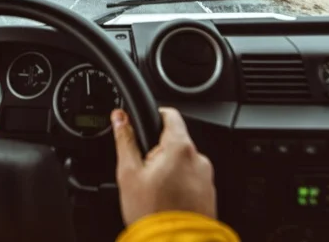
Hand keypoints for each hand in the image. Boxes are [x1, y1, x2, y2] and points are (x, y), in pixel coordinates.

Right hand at [111, 107, 215, 225]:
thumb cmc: (152, 213)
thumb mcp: (129, 173)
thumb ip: (125, 140)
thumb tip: (120, 117)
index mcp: (180, 147)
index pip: (170, 115)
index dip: (154, 117)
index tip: (144, 127)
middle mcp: (199, 159)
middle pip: (175, 142)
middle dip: (159, 153)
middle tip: (145, 174)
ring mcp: (206, 178)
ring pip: (183, 163)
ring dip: (170, 171)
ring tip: (156, 193)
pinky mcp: (209, 195)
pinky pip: (192, 181)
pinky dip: (180, 186)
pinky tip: (167, 201)